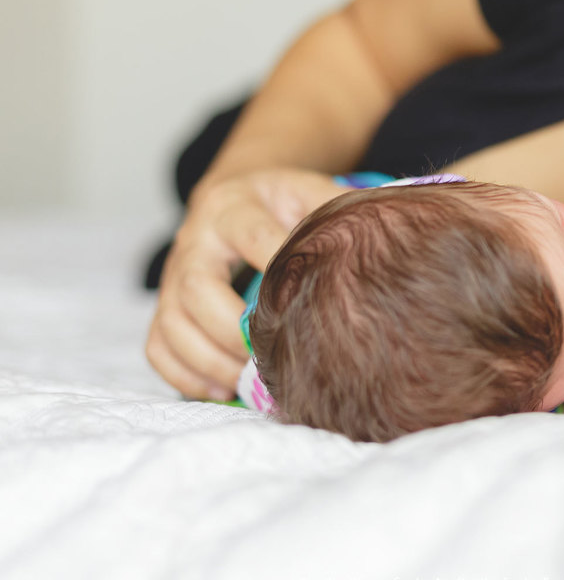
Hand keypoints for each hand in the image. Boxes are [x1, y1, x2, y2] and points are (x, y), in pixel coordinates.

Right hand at [145, 168, 347, 399]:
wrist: (235, 198)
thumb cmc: (282, 203)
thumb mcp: (310, 192)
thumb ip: (339, 209)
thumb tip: (390, 231)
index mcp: (234, 207)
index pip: (251, 234)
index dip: (275, 265)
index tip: (304, 298)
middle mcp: (196, 240)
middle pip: (196, 287)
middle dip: (232, 329)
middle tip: (272, 354)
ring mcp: (173, 275)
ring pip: (171, 323)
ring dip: (209, 359)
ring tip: (249, 380)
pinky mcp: (165, 305)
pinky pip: (157, 345)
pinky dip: (184, 373)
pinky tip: (222, 387)